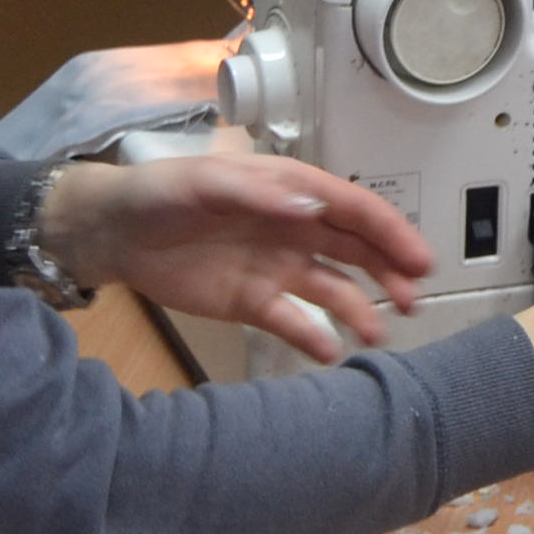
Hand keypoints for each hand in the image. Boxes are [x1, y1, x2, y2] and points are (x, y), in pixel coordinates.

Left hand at [38, 152, 428, 363]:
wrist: (115, 234)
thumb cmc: (160, 193)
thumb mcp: (206, 182)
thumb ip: (259, 194)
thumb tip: (311, 207)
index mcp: (290, 190)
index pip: (353, 209)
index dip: (390, 232)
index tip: (418, 258)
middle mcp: (294, 229)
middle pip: (355, 251)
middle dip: (389, 271)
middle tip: (413, 297)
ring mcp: (277, 268)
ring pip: (333, 290)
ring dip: (359, 308)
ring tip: (376, 332)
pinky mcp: (254, 303)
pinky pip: (294, 321)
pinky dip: (314, 336)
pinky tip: (329, 351)